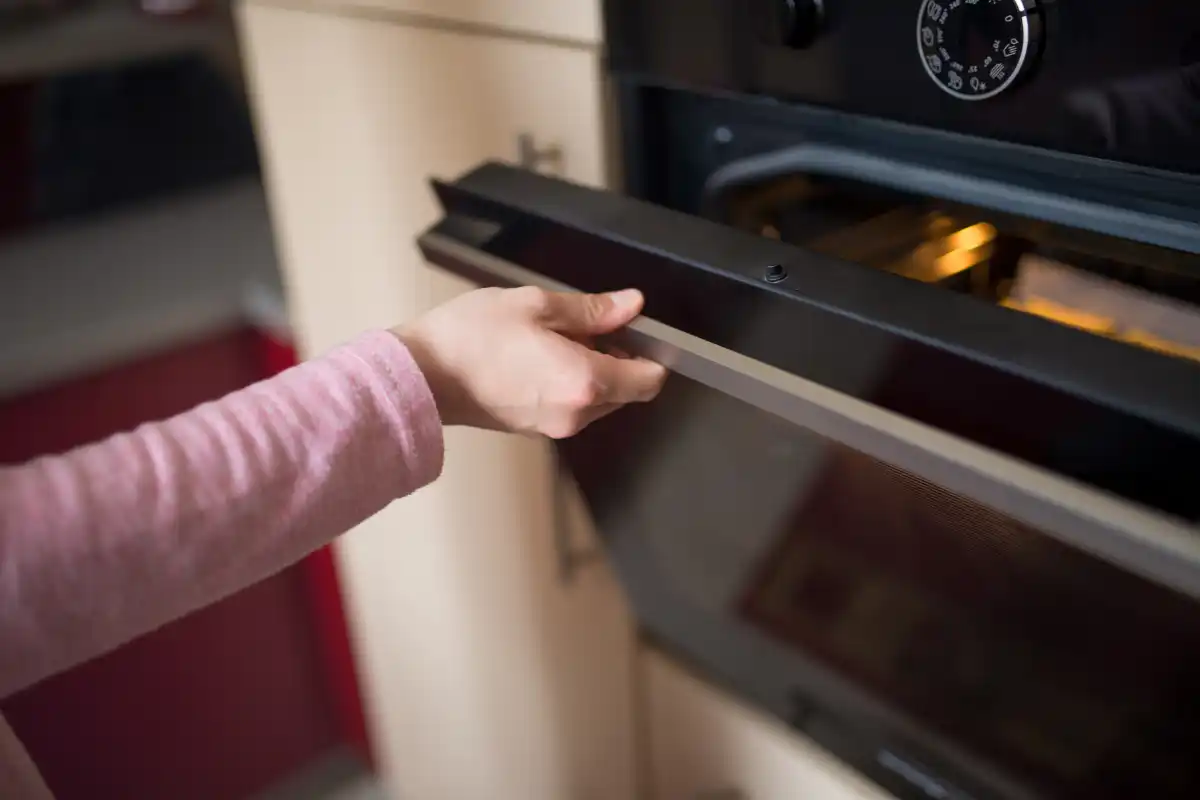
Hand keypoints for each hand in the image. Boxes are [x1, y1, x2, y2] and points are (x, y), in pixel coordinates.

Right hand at [394, 286, 667, 437]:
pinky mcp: (535, 429)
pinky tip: (536, 357)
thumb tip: (630, 305)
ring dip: (590, 370)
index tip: (636, 332)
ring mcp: (554, 426)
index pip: (650, 381)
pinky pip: (570, 406)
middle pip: (626, 390)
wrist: (421, 374)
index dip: (650, 353)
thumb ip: (592, 309)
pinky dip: (568, 384)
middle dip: (617, 358)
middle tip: (583, 327)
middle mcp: (576, 413)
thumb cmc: (470, 337)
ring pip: (599, 399)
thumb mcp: (536, 305)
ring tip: (551, 340)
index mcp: (585, 382)